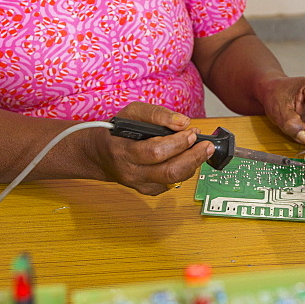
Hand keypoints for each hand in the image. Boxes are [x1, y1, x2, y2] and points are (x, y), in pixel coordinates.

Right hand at [95, 102, 213, 195]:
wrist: (99, 155)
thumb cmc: (116, 132)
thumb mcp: (131, 112)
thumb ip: (156, 114)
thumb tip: (182, 122)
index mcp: (124, 152)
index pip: (155, 152)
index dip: (177, 143)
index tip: (191, 132)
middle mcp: (132, 173)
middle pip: (169, 172)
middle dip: (193, 158)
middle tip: (206, 146)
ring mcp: (140, 185)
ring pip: (174, 181)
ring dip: (192, 164)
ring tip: (200, 149)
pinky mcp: (148, 190)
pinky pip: (172, 184)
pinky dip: (183, 170)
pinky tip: (187, 158)